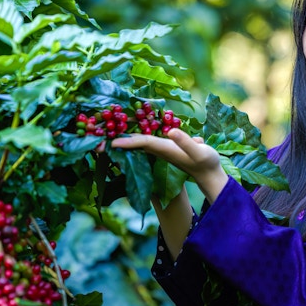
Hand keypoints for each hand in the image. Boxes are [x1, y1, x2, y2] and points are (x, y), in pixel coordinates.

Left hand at [109, 128, 228, 202]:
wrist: (209, 173)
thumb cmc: (205, 161)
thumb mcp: (198, 150)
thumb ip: (185, 141)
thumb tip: (171, 132)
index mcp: (165, 149)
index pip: (142, 143)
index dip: (127, 142)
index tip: (111, 142)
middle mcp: (159, 150)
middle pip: (134, 145)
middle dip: (117, 144)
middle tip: (96, 144)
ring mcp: (160, 151)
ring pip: (137, 144)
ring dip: (121, 142)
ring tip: (103, 140)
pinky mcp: (164, 150)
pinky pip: (144, 143)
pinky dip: (132, 141)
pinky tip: (124, 137)